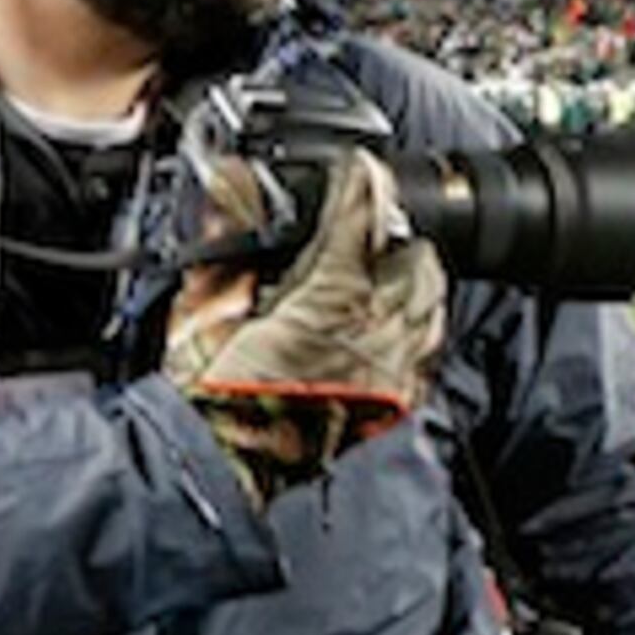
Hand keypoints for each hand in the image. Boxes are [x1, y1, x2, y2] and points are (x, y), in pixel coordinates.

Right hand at [164, 152, 445, 505]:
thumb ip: (226, 234)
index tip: (357, 168)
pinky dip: (413, 322)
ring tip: (375, 268)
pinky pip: (426, 344)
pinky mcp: (398, 398)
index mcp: (330, 299)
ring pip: (430, 298)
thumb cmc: (210, 397)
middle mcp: (376, 331)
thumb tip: (232, 183)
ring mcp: (394, 367)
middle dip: (391, 231)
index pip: (363, 218)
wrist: (225, 466)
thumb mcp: (204, 303)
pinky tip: (385, 319)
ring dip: (408, 275)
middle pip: (415, 254)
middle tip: (362, 223)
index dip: (362, 184)